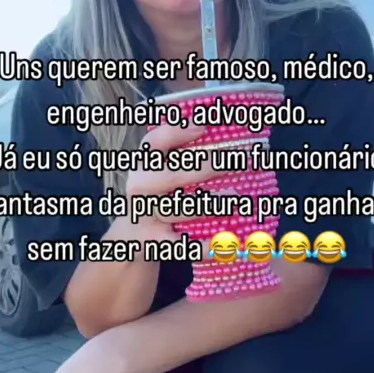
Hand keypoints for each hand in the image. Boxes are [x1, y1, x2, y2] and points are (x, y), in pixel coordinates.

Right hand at [126, 122, 232, 252]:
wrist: (134, 235)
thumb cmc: (160, 193)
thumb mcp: (163, 169)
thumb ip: (183, 151)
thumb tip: (222, 131)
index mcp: (144, 164)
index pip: (155, 142)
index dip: (177, 132)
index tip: (203, 127)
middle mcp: (141, 187)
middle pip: (171, 175)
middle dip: (206, 167)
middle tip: (239, 160)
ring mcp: (146, 215)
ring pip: (179, 208)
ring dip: (210, 203)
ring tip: (235, 197)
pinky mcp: (156, 242)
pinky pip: (182, 245)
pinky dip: (204, 245)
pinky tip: (226, 243)